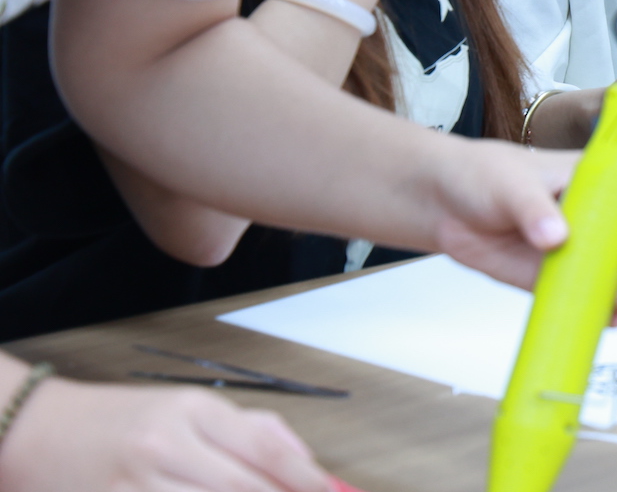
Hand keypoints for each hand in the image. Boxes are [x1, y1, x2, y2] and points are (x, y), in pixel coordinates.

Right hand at [0, 378, 331, 491]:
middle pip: (242, 488)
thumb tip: (308, 463)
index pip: (264, 448)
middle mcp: (164, 446)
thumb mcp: (187, 407)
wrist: (36, 432)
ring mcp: (135, 485)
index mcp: (191, 411)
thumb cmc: (121, 420)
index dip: (307, 478)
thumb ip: (250, 429)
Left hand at [427, 138, 616, 315]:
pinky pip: (594, 299)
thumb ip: (533, 208)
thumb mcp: (509, 183)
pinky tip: (607, 320)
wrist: (444, 205)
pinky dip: (606, 313)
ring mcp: (585, 250)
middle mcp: (602, 216)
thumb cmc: (482, 176)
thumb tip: (556, 237)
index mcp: (602, 180)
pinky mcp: (560, 279)